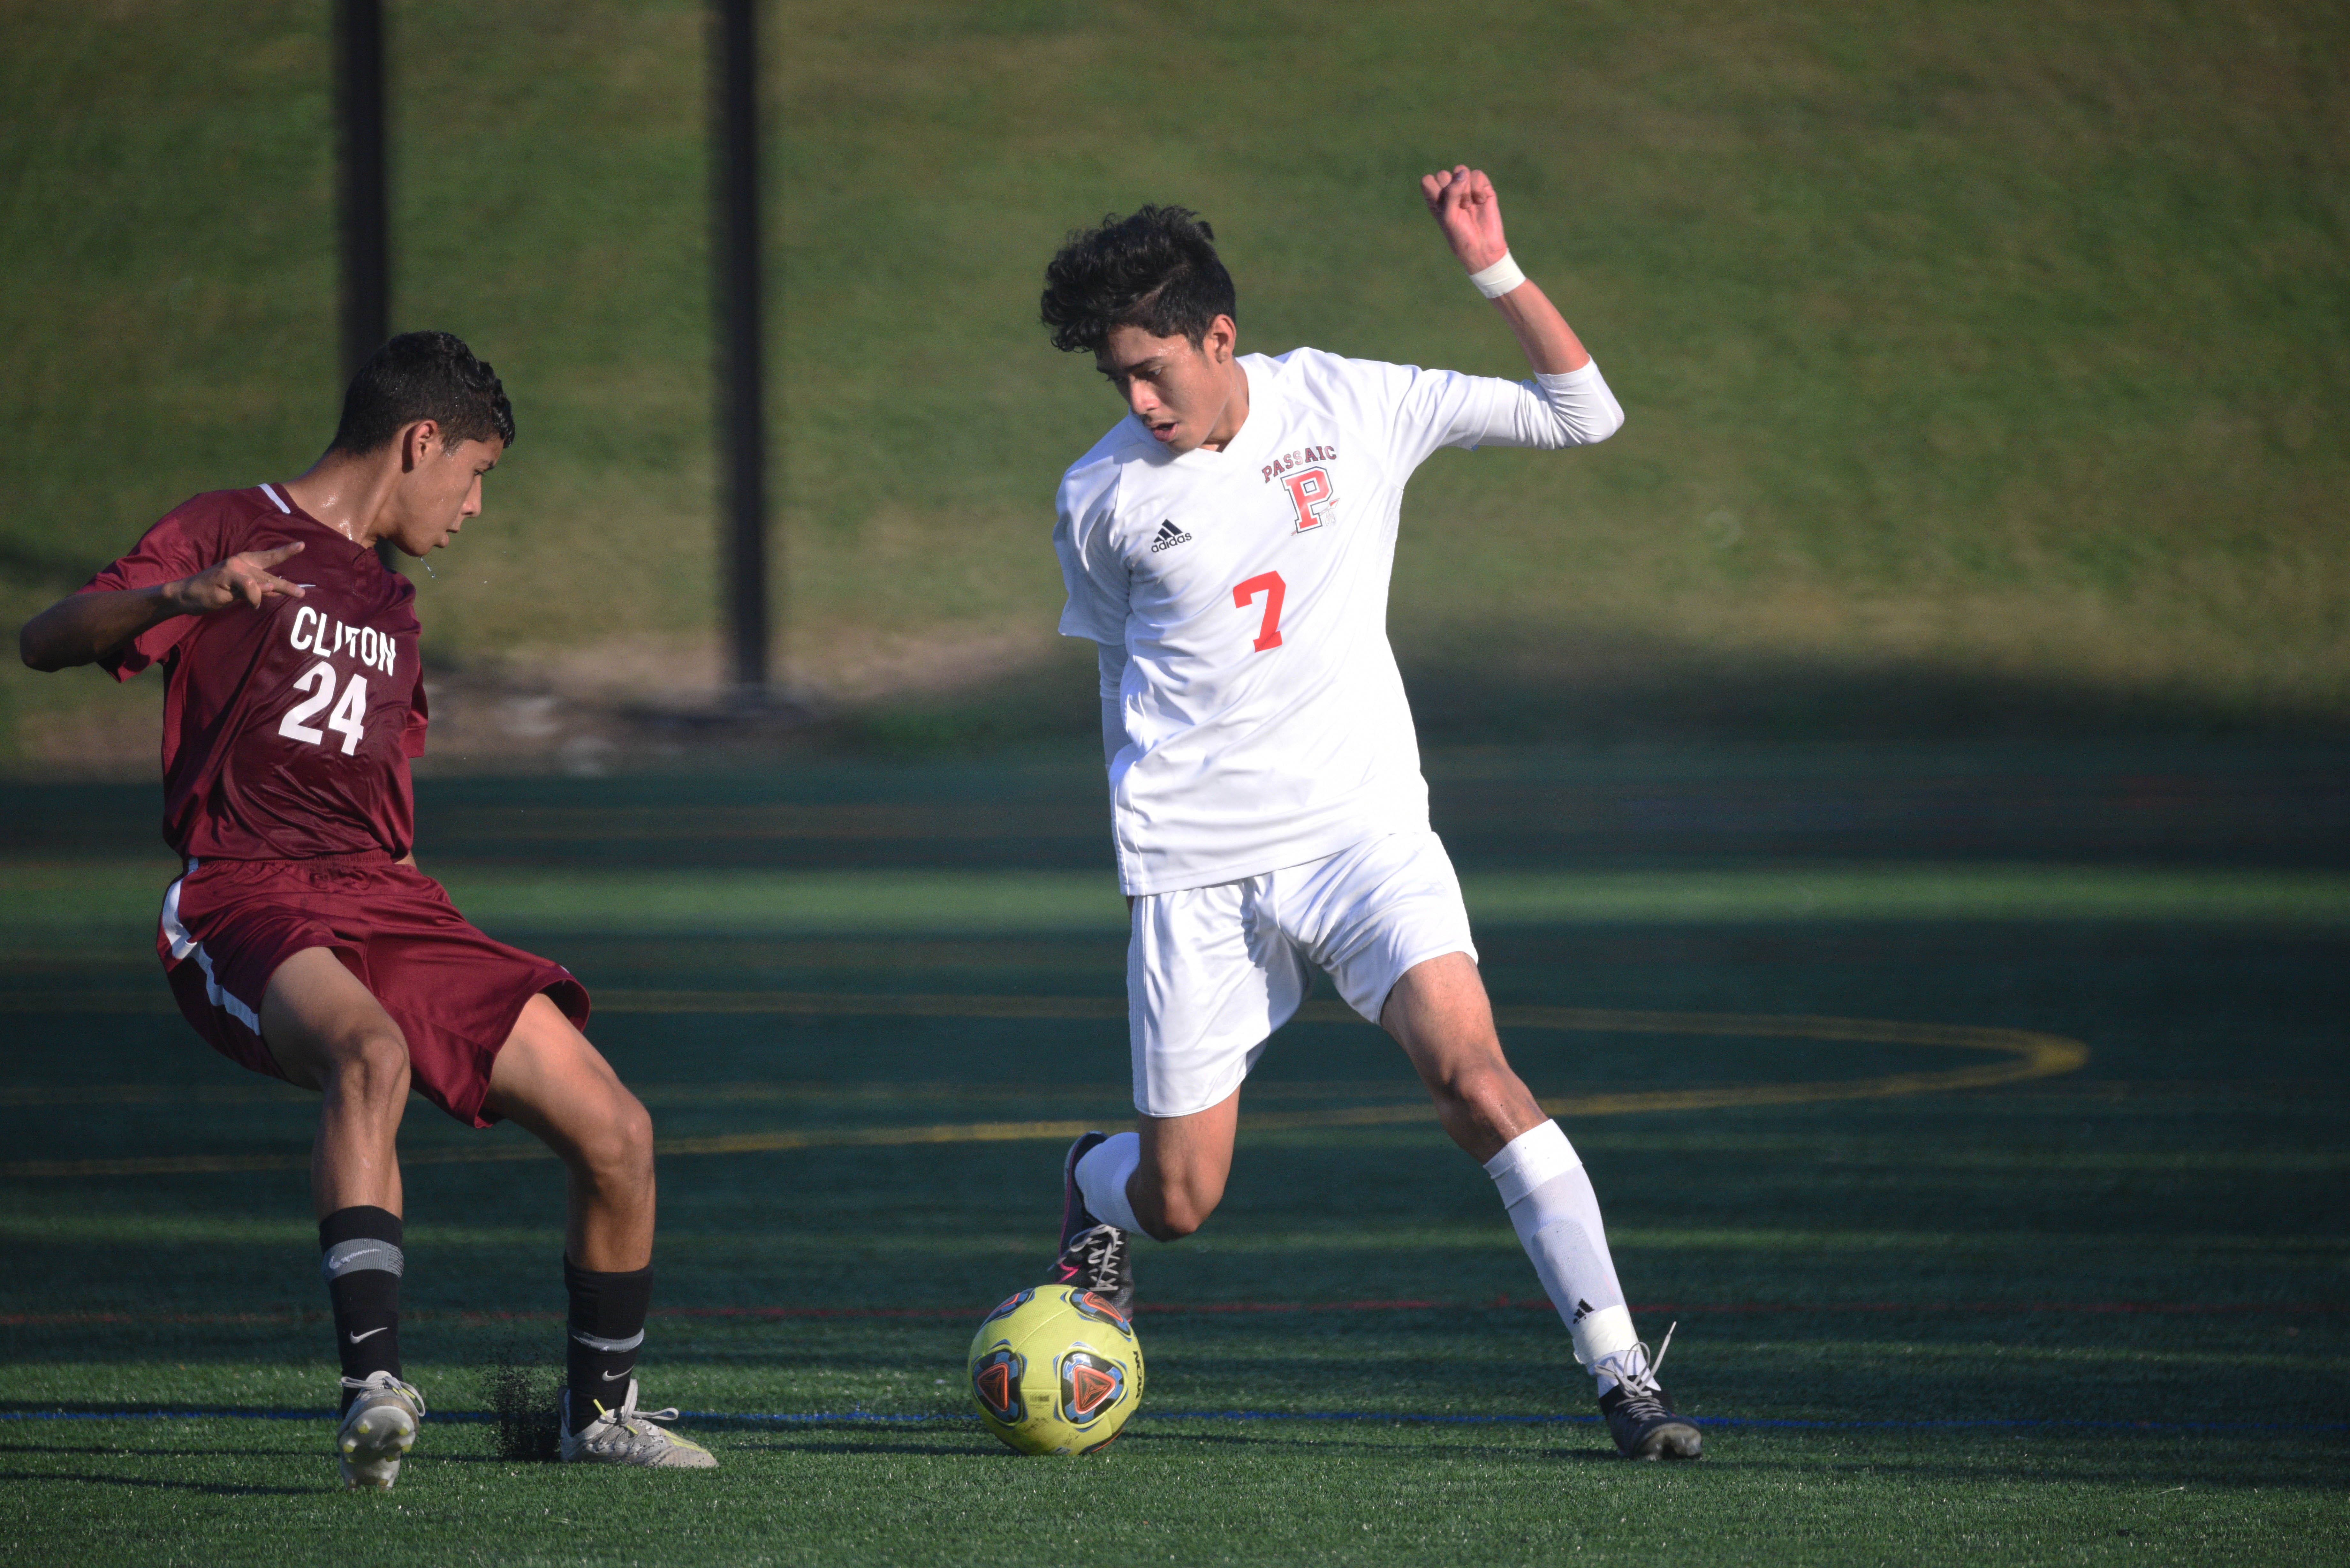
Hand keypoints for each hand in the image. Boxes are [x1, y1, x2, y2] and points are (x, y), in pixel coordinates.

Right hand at [171, 543, 305, 612]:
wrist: (187, 594)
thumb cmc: (216, 591)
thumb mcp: (240, 591)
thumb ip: (258, 589)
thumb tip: (277, 591)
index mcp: (244, 561)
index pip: (268, 556)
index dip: (285, 551)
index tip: (302, 545)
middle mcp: (240, 562)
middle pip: (269, 574)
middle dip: (286, 585)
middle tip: (301, 594)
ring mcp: (233, 569)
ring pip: (262, 581)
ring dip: (270, 594)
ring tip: (260, 604)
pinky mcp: (225, 578)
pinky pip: (249, 586)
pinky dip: (255, 597)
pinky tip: (253, 604)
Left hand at [1421, 165, 1508, 272]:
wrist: (1483, 247)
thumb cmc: (1460, 235)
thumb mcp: (1448, 215)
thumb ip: (1451, 192)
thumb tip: (1463, 172)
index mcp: (1436, 199)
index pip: (1427, 180)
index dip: (1434, 190)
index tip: (1442, 206)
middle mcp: (1449, 191)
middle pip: (1443, 174)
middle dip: (1450, 190)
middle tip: (1457, 208)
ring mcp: (1466, 188)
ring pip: (1461, 171)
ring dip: (1464, 188)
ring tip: (1468, 206)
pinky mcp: (1482, 188)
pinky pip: (1477, 174)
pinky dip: (1478, 188)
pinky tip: (1480, 201)